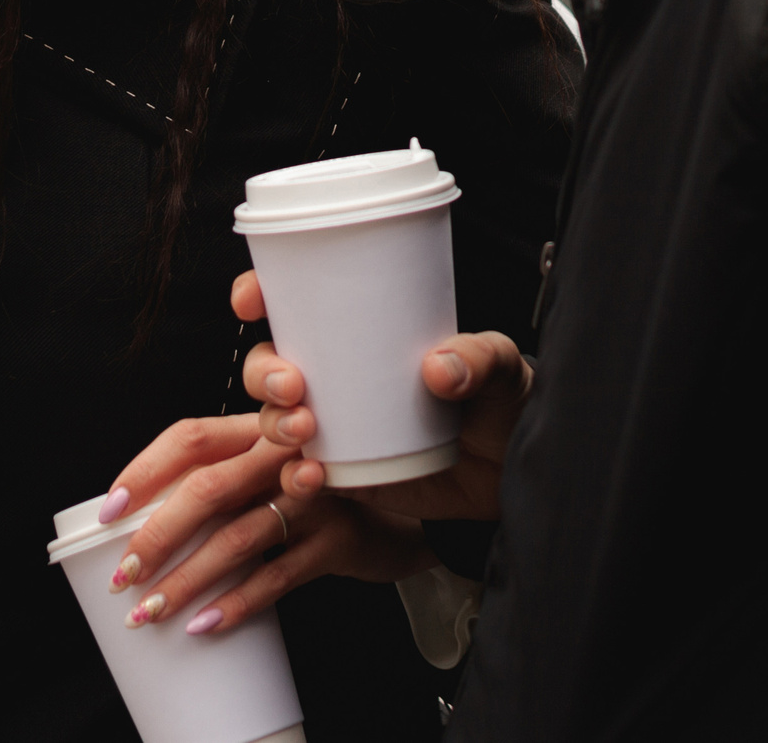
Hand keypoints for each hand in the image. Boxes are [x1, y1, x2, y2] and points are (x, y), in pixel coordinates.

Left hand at [98, 411, 430, 637]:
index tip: (109, 511)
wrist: (403, 516)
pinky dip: (237, 603)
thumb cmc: (318, 494)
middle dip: (158, 536)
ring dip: (188, 580)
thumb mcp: (271, 473)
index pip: (191, 437)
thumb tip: (142, 524)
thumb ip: (223, 480)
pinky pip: (278, 576)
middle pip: (209, 488)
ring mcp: (316, 495)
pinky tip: (206, 624)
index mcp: (258, 430)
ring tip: (151, 611)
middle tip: (124, 574)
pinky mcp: (338, 540)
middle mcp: (286, 452)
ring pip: (238, 537)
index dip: (146, 470)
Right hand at [237, 270, 532, 524]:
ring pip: (274, 418)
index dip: (259, 293)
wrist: (517, 470)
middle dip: (261, 371)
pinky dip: (295, 474)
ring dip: (273, 422)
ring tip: (305, 428)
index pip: (295, 302)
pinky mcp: (346, 473)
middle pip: (267, 364)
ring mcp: (338, 426)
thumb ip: (478, 358)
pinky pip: (300, 473)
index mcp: (361, 332)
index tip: (251, 300)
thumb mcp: (499, 365)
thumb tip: (439, 367)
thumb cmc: (503, 400)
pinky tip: (314, 474)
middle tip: (290, 384)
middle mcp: (338, 376)